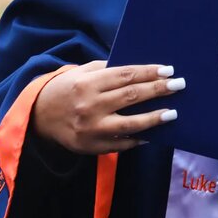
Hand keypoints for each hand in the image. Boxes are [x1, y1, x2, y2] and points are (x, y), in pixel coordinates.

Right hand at [31, 61, 183, 154]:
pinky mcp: (91, 147)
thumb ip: (108, 70)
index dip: (149, 72)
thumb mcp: (82, 72)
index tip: (169, 70)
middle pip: (131, 96)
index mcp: (87, 83)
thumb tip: (142, 70)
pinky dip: (139, 139)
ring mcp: (91, 129)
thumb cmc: (67, 89)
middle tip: (180, 85)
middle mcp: (89, 106)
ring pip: (129, 124)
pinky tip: (154, 134)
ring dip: (154, 118)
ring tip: (173, 113)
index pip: (125, 75)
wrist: (38, 117)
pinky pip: (121, 144)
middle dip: (158, 90)